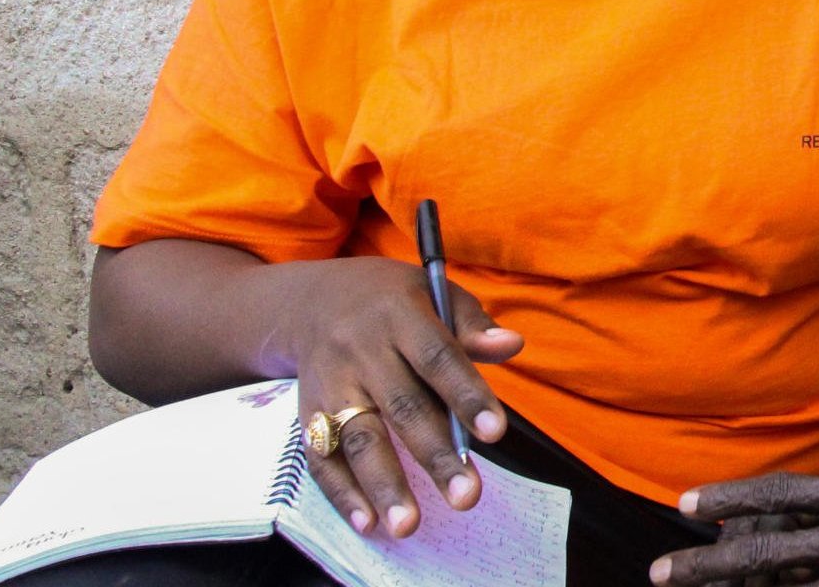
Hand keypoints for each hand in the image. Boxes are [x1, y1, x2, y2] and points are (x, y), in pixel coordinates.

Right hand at [271, 256, 522, 538]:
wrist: (309, 301)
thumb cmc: (391, 302)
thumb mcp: (433, 294)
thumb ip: (472, 326)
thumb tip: (513, 344)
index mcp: (399, 315)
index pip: (437, 358)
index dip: (466, 395)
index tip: (495, 433)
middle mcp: (360, 350)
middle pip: (401, 407)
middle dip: (434, 455)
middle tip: (466, 497)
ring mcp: (330, 383)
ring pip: (358, 437)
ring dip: (383, 484)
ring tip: (409, 525)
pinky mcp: (306, 411)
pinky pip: (321, 456)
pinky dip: (342, 492)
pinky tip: (368, 522)